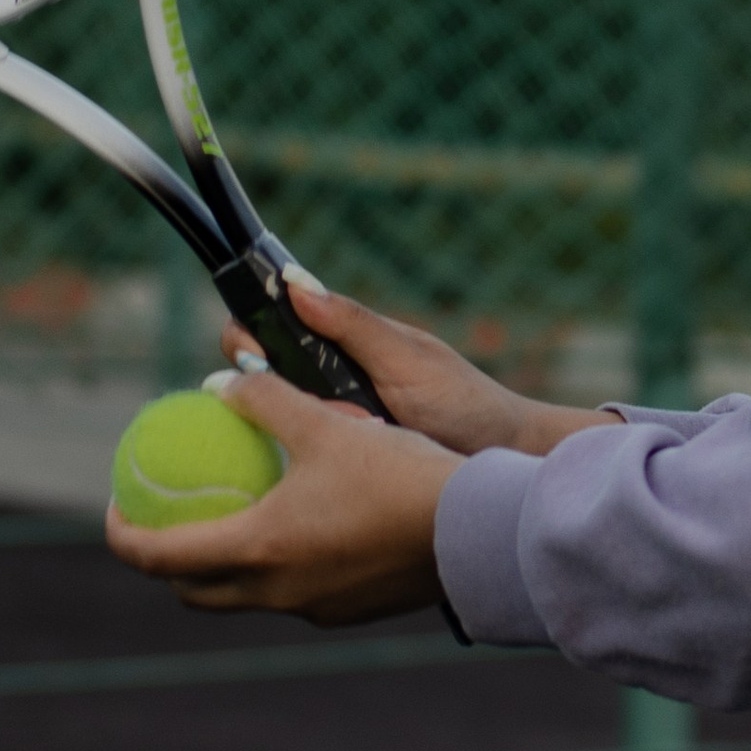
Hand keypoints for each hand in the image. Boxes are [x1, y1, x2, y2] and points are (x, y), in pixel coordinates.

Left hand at [107, 354, 480, 623]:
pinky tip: (307, 526)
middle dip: (167, 560)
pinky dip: (277, 566)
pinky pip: (292, 593)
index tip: (117, 502)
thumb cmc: (396, 472)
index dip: (121, 533)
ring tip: (238, 516)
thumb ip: (265, 400)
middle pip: (192, 590)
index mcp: (255, 549)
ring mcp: (312, 608)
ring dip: (224, 565)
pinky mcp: (347, 611)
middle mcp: (274, 591)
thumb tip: (220, 385)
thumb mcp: (326, 423)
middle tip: (169, 515)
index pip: (156, 555)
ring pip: (244, 595)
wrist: (475, 530)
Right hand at [224, 275, 610, 460]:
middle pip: (267, 378)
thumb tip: (292, 281)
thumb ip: (352, 324)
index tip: (247, 352)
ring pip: (282, 421)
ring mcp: (337, 426)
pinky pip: (307, 458)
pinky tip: (314, 470)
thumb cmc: (462, 402)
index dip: (247, 335)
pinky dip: (310, 458)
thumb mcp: (405, 359)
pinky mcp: (344, 464)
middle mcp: (331, 383)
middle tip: (299, 401)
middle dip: (266, 388)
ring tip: (337, 431)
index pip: (271, 328)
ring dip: (295, 426)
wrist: (503, 461)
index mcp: (343, 346)